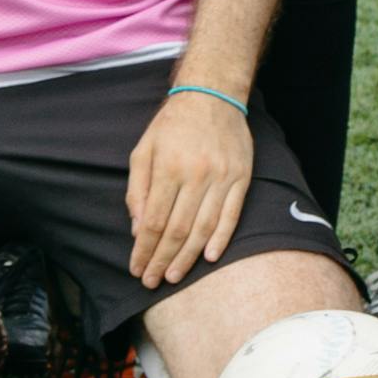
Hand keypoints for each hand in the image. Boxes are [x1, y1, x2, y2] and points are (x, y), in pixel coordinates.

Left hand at [127, 83, 251, 287]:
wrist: (212, 95)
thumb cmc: (172, 125)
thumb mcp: (143, 150)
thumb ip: (138, 191)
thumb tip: (138, 230)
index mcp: (169, 167)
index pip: (154, 221)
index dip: (144, 250)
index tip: (136, 268)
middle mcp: (196, 174)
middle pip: (178, 230)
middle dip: (162, 260)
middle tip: (152, 281)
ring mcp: (222, 176)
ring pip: (204, 227)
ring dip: (188, 257)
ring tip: (174, 276)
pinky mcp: (241, 177)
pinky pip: (231, 214)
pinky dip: (221, 238)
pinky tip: (209, 257)